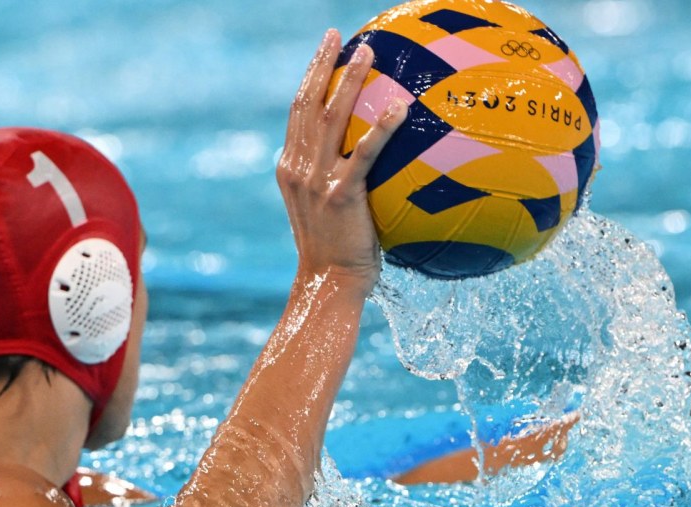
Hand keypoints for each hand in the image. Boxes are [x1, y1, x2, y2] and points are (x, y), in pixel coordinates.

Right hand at [276, 29, 407, 293]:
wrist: (328, 286)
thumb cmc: (337, 255)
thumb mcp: (328, 213)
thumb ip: (339, 182)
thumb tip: (371, 163)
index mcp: (290, 169)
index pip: (297, 113)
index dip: (309, 78)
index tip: (324, 52)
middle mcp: (297, 168)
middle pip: (306, 104)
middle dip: (320, 65)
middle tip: (336, 35)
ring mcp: (316, 181)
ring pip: (330, 118)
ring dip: (349, 81)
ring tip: (367, 53)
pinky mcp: (340, 195)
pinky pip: (363, 154)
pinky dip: (380, 128)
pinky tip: (399, 108)